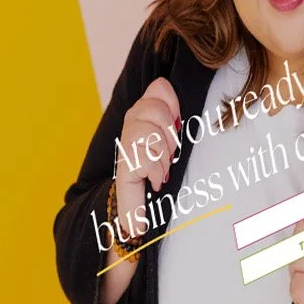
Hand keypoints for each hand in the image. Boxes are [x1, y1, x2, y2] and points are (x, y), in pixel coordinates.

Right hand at [111, 77, 181, 240]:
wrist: (148, 218)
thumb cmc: (171, 178)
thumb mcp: (179, 143)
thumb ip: (175, 115)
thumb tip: (166, 85)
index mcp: (148, 115)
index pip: (159, 87)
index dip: (172, 102)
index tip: (177, 122)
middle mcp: (133, 126)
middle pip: (152, 108)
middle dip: (169, 132)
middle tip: (172, 152)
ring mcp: (126, 148)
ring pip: (146, 132)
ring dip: (162, 153)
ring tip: (164, 167)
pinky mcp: (124, 169)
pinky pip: (143, 158)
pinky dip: (155, 170)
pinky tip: (157, 180)